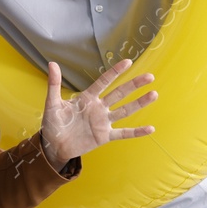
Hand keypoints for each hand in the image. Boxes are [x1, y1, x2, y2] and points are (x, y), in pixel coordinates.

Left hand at [40, 59, 157, 165]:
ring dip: (139, 103)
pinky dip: (136, 132)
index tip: (128, 62)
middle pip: (119, 94)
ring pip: (125, 111)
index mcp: (87, 98)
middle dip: (134, 85)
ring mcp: (103, 122)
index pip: (104, 82)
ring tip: (154, 94)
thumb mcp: (52, 103)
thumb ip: (54, 84)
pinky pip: (123, 133)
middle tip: (149, 76)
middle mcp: (98, 108)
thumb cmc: (53, 123)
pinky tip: (150, 128)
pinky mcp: (104, 136)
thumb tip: (52, 63)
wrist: (54, 145)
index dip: (115, 72)